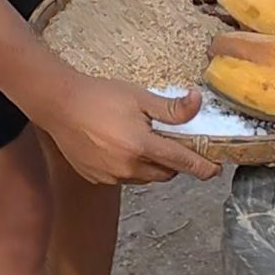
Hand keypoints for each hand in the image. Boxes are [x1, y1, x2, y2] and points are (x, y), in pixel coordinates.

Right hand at [41, 76, 220, 184]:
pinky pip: (124, 178)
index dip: (202, 167)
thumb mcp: (139, 97)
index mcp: (141, 146)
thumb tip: (197, 103)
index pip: (181, 162)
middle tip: (170, 142)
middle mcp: (127, 167)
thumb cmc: (100, 96)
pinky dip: (130, 166)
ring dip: (151, 164)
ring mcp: (111, 176)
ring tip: (140, 139)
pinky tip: (119, 145)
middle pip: (165, 173)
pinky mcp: (97, 178)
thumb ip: (170, 108)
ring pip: (145, 177)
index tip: (215, 170)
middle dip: (174, 162)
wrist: (60, 104)